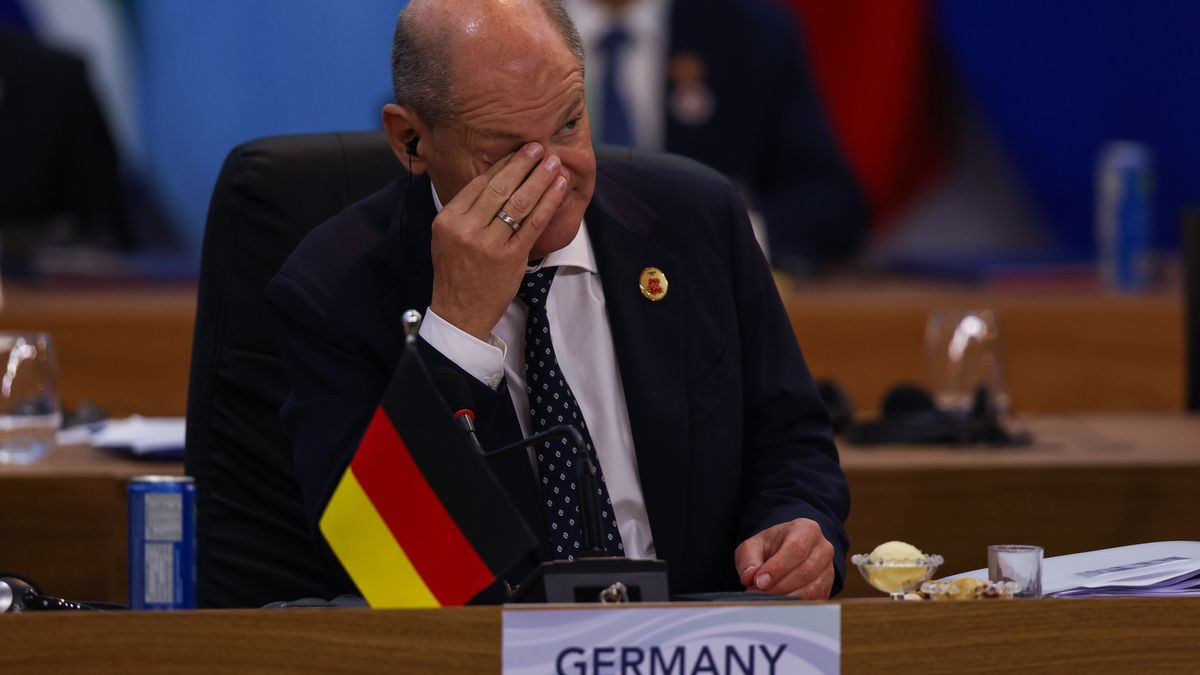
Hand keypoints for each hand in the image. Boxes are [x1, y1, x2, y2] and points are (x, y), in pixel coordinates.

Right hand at [429, 142, 569, 340]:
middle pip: (499, 188)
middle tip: (537, 148)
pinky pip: (533, 223)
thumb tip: (492, 179)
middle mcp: (466, 229)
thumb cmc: (456, 272)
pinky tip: (558, 188)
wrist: (460, 311)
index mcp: (448, 220)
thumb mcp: (446, 237)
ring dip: (539, 179)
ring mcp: (489, 244)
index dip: (502, 164)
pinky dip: (548, 202)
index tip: (518, 151)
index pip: (479, 184)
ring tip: (553, 163)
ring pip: (519, 202)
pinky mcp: (511, 257)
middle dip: (522, 164)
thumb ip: (464, 210)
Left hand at [734, 518, 834, 598]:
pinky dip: (793, 606)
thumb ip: (749, 559)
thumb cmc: (772, 546)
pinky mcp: (827, 589)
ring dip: (785, 598)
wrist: (786, 551)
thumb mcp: (754, 545)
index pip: (796, 548)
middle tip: (757, 593)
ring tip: (764, 599)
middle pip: (806, 571)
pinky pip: (812, 602)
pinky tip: (776, 605)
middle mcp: (823, 549)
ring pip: (811, 590)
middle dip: (779, 586)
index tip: (759, 581)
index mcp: (807, 530)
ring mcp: (828, 570)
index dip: (777, 568)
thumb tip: (750, 577)